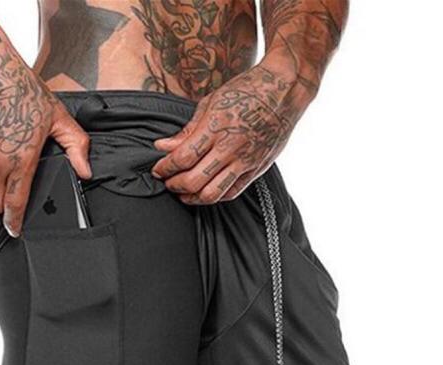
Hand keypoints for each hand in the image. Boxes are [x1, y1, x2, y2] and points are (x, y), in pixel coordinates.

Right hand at [0, 50, 91, 235]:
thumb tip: (86, 173)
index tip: (15, 232)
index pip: (15, 204)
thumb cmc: (24, 90)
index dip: (15, 222)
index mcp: (19, 161)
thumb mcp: (59, 119)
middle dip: (1, 205)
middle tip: (8, 197)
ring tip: (2, 156)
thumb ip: (77, 148)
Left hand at [151, 61, 312, 204]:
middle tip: (166, 181)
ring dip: (192, 198)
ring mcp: (246, 161)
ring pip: (212, 194)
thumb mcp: (212, 102)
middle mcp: (231, 147)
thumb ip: (187, 130)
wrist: (286, 90)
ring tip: (182, 193)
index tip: (156, 170)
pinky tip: (203, 191)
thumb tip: (162, 146)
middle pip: (194, 180)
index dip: (165, 168)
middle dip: (174, 185)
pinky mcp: (257, 170)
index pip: (183, 157)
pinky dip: (213, 197)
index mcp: (217, 126)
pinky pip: (231, 193)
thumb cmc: (247, 90)